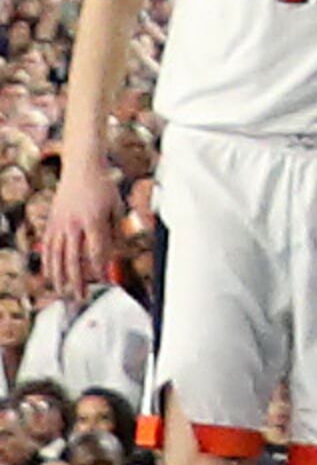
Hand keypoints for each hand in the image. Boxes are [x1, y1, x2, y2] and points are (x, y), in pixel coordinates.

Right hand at [41, 164, 116, 298]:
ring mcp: (59, 223)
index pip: (96, 251)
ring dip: (59, 277)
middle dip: (77, 281)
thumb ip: (117, 230)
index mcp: (92, 220)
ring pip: (56, 256)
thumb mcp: (116, 206)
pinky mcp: (51, 222)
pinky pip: (48, 247)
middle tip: (81, 298)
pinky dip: (48, 263)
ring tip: (63, 293)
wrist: (81, 166)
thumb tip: (119, 254)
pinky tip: (50, 276)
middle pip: (73, 259)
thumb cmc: (103, 186)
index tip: (105, 281)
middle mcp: (73, 224)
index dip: (100, 269)